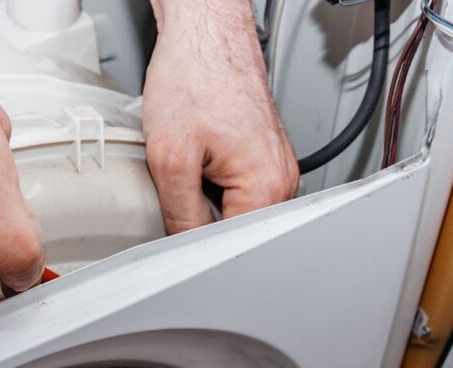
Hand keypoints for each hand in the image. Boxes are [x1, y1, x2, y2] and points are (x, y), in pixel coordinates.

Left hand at [144, 0, 298, 233]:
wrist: (205, 32)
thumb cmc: (195, 75)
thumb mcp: (171, 156)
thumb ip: (179, 214)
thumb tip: (182, 250)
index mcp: (268, 186)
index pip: (230, 248)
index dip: (194, 250)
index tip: (171, 244)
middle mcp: (282, 179)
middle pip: (234, 233)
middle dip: (200, 224)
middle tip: (174, 197)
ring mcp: (274, 166)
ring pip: (231, 211)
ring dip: (203, 201)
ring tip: (187, 168)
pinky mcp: (260, 155)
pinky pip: (232, 188)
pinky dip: (208, 181)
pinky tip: (195, 158)